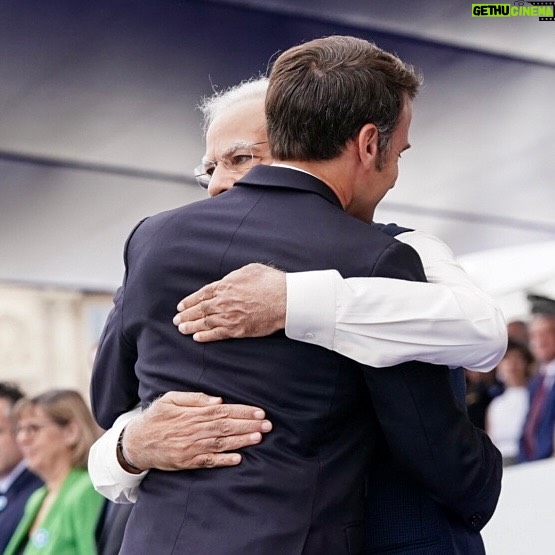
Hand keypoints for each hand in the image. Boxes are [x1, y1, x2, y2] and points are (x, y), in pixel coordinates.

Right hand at [122, 391, 271, 470]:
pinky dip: (224, 461)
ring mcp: (191, 447)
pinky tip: (239, 458)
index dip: (242, 411)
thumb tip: (217, 400)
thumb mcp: (171, 399)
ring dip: (242, 440)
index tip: (259, 412)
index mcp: (192, 413)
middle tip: (267, 424)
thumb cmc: (156, 417)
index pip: (223, 411)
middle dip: (248, 425)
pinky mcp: (188, 462)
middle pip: (226, 426)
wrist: (136, 442)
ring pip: (221, 443)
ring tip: (259, 437)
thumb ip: (194, 398)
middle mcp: (194, 430)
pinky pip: (209, 461)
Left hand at [172, 263, 286, 341]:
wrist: (284, 299)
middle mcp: (223, 302)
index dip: (190, 301)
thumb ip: (235, 276)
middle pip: (199, 310)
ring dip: (191, 326)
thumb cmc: (270, 282)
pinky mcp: (237, 330)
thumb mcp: (250, 269)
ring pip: (204, 323)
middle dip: (186, 315)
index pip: (201, 294)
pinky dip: (205, 336)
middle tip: (176, 320)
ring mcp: (229, 317)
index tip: (181, 306)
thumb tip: (229, 280)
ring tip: (182, 329)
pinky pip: (216, 334)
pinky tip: (197, 338)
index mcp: (225, 286)